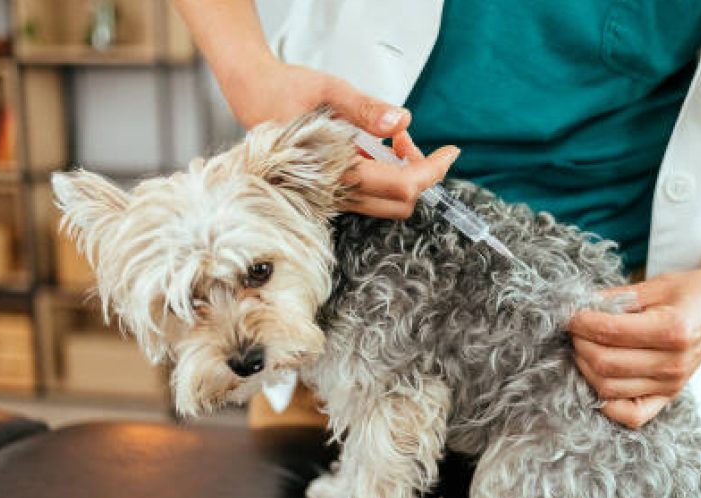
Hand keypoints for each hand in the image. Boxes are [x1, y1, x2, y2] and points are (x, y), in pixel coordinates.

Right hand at [225, 61, 459, 219]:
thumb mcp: (328, 89)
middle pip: (401, 202)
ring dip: (402, 175)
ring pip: (386, 203)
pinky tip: (374, 149)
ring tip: (390, 140)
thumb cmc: (285, 90)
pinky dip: (385, 176)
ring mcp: (332, 198)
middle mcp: (334, 192)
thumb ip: (366, 108)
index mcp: (335, 170)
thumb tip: (401, 121)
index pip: (402, 184)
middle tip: (406, 139)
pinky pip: (370, 197)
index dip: (433, 169)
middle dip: (418, 172)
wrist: (250, 97)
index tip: (450, 151)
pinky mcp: (329, 195)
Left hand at [568, 268, 700, 428]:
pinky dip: (606, 402)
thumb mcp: (654, 285)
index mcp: (673, 330)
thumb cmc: (690, 292)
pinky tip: (598, 378)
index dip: (581, 322)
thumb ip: (615, 298)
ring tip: (583, 346)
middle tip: (574, 329)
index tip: (569, 313)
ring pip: (609, 389)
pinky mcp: (668, 396)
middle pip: (605, 363)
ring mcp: (671, 385)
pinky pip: (629, 415)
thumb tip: (577, 306)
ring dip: (584, 367)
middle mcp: (673, 363)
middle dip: (579, 344)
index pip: (610, 332)